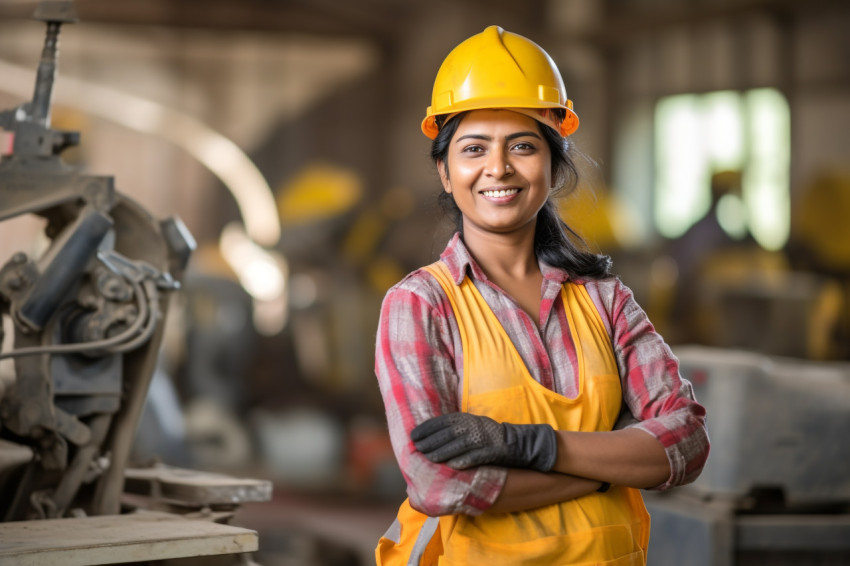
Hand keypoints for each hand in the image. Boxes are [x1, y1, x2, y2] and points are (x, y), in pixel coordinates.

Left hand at [411, 412, 556, 471]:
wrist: (515, 442)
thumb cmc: (487, 435)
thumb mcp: (471, 426)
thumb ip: (454, 429)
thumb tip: (429, 436)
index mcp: (466, 418)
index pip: (442, 421)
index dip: (427, 428)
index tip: (413, 435)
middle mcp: (473, 426)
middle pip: (448, 433)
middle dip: (431, 441)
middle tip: (417, 449)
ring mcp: (482, 439)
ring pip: (458, 445)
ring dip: (442, 452)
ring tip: (429, 458)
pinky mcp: (491, 451)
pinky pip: (475, 456)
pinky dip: (463, 461)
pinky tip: (451, 466)